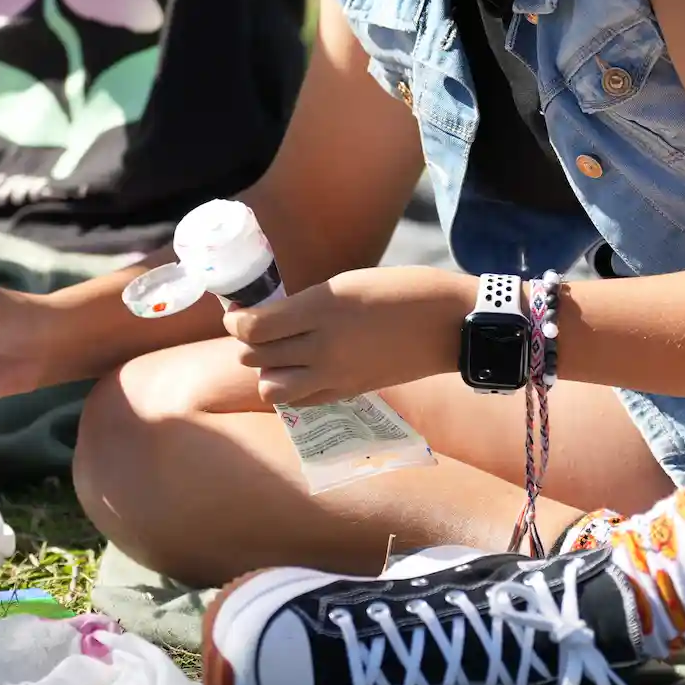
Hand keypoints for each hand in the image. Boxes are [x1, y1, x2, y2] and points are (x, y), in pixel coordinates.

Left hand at [223, 266, 473, 408]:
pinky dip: (293, 388)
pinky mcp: (349, 392)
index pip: (253, 327)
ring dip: (268, 370)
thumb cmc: (402, 290)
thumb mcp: (348, 284)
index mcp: (320, 310)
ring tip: (280, 354)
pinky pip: (302, 400)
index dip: (236, 320)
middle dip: (249, 343)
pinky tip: (303, 370)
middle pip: (255, 357)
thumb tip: (274, 317)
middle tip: (258, 328)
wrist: (448, 324)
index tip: (237, 313)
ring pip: (271, 387)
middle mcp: (322, 347)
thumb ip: (307, 303)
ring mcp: (335, 375)